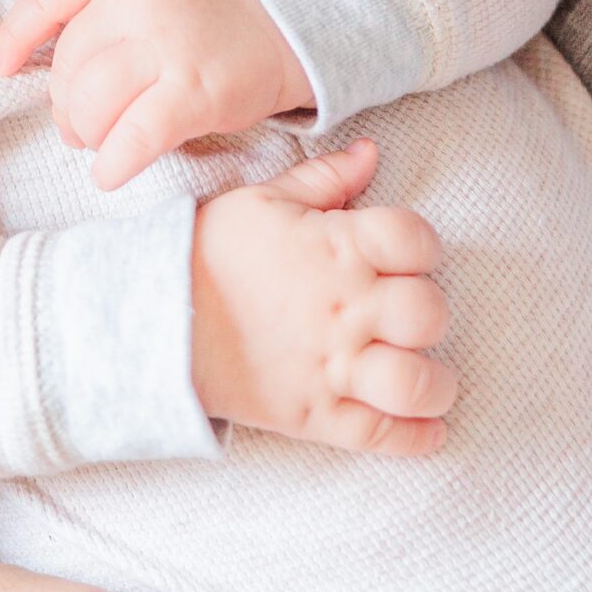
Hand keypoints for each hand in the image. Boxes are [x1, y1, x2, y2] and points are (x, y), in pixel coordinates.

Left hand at [0, 0, 312, 186]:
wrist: (295, 6)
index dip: (16, 33)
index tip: (1, 64)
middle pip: (68, 63)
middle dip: (63, 99)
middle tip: (75, 115)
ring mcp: (169, 47)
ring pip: (91, 103)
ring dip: (83, 131)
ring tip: (94, 137)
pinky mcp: (196, 94)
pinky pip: (134, 138)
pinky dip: (113, 162)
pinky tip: (110, 170)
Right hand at [190, 139, 454, 456]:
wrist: (155, 317)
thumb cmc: (211, 249)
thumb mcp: (264, 198)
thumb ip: (326, 177)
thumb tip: (372, 153)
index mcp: (335, 247)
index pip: (417, 239)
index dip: (423, 245)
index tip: (408, 254)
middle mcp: (344, 309)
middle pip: (430, 312)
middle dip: (430, 311)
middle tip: (407, 313)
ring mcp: (332, 367)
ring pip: (419, 383)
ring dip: (436, 383)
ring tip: (428, 375)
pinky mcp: (316, 417)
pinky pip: (385, 438)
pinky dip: (417, 438)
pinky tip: (426, 426)